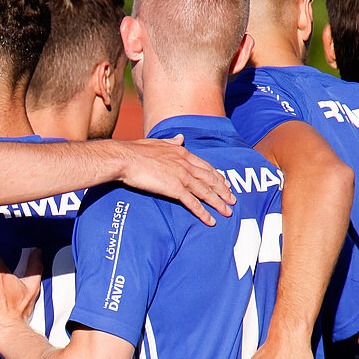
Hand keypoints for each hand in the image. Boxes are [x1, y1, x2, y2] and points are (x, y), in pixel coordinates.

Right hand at [117, 134, 233, 225]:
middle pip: (210, 179)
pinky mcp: (175, 188)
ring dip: (218, 203)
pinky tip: (211, 220)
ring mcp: (182, 176)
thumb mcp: (157, 142)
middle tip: (232, 200)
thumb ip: (171, 142)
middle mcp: (186, 164)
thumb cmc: (136, 151)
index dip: (217, 176)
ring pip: (206, 192)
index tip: (225, 183)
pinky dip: (203, 213)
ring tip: (227, 212)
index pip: (205, 166)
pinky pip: (193, 203)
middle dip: (223, 191)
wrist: (126, 158)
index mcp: (182, 153)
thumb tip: (181, 138)